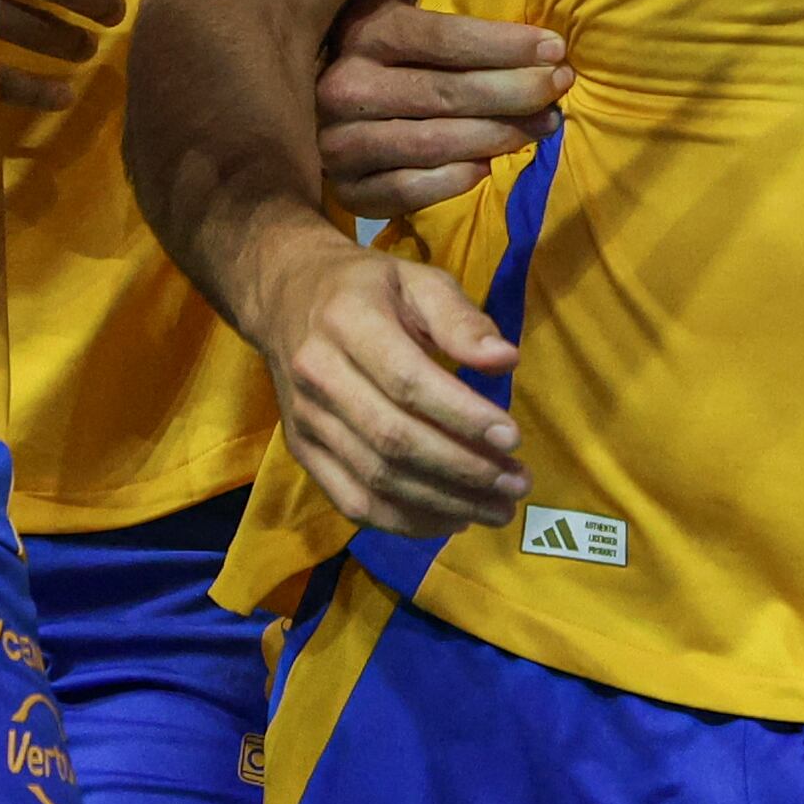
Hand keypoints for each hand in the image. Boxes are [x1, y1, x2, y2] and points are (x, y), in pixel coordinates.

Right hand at [252, 226, 527, 535]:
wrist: (285, 298)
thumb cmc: (367, 288)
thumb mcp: (417, 281)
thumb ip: (461, 319)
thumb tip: (505, 361)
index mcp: (347, 322)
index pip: (407, 381)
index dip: (462, 415)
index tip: (513, 437)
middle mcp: (318, 375)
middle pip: (393, 439)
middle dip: (463, 469)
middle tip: (518, 482)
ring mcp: (305, 421)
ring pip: (375, 479)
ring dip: (444, 503)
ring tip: (499, 508)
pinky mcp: (302, 452)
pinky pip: (353, 502)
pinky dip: (406, 521)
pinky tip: (453, 519)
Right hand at [317, 0, 564, 216]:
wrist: (295, 108)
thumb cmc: (366, 39)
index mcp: (362, 32)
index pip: (442, 39)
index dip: (504, 45)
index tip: (557, 46)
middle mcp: (344, 87)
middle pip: (444, 93)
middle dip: (514, 92)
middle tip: (562, 88)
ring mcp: (338, 142)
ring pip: (430, 142)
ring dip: (496, 136)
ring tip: (545, 125)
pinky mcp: (342, 189)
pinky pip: (401, 192)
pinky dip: (448, 181)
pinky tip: (487, 167)